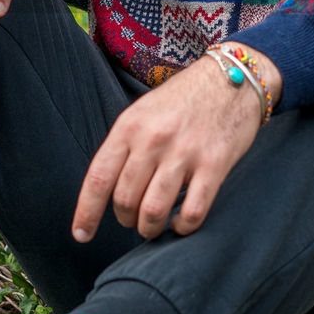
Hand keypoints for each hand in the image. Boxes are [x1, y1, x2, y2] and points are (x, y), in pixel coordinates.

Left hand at [72, 44, 278, 241]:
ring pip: (153, 211)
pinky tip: (181, 222)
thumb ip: (125, 146)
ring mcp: (184, 152)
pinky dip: (183, 227)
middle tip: (133, 219)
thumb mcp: (143, 112)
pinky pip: (192, 212)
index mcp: (129, 126)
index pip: (99, 178)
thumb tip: (108, 189)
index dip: (86, 213)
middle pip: (125, 200)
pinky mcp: (214, 164)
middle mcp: (153, 140)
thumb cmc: (183, 99)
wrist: (232, 78)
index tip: (81, 235)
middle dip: (125, 219)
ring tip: (153, 226)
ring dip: (149, 228)